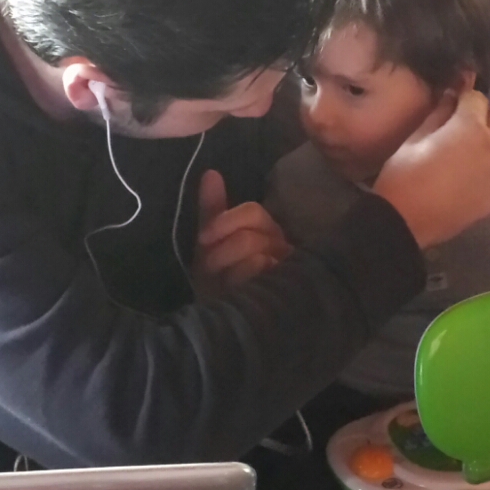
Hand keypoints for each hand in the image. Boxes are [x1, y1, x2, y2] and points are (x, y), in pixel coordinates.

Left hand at [192, 169, 291, 298]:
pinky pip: (261, 274)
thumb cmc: (218, 278)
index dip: (226, 222)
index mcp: (264, 230)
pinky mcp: (286, 290)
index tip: (203, 239)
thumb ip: (213, 210)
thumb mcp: (210, 242)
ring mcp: (286, 269)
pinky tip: (234, 291)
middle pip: (249, 236)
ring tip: (221, 283)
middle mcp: (280, 246)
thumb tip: (211, 172)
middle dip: (221, 253)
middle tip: (210, 269)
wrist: (221, 316)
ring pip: (255, 255)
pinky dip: (240, 281)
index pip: (252, 212)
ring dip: (227, 269)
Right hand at [372, 89, 489, 248]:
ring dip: (486, 145)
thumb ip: (439, 113)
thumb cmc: (403, 174)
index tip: (453, 101)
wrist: (404, 223)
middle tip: (466, 125)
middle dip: (489, 115)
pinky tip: (461, 182)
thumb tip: (451, 94)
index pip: (478, 98)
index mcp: (470, 128)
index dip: (464, 97)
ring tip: (460, 158)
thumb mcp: (415, 137)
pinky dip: (483, 172)